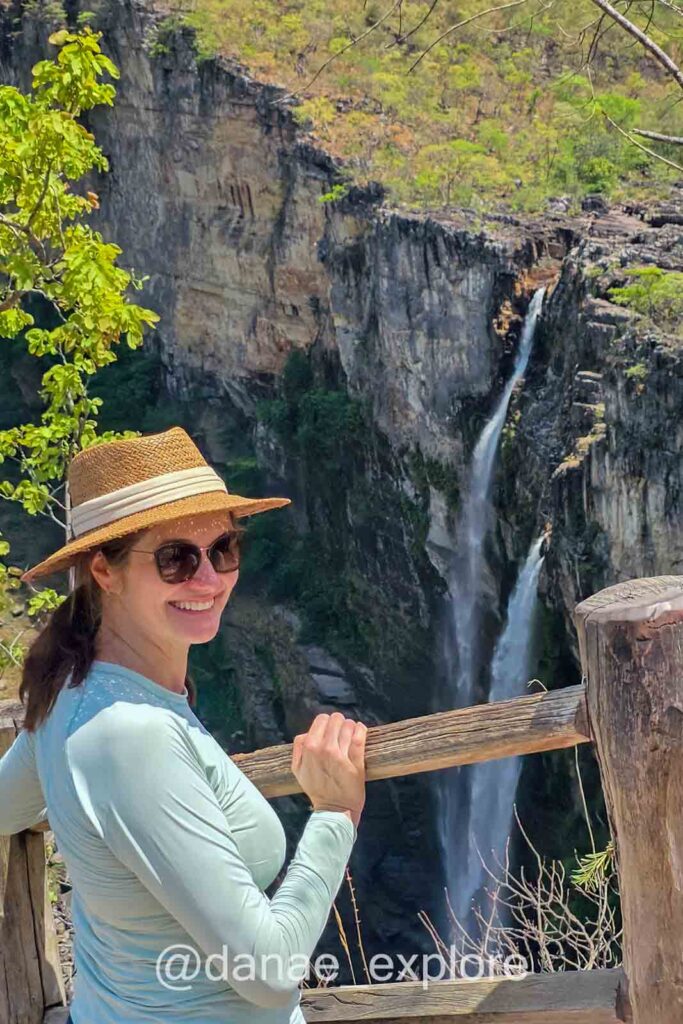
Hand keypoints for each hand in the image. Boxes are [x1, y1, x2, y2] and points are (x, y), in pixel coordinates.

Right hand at [291, 712, 366, 829]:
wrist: (333, 810)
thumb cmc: (317, 789)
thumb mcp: (298, 769)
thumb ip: (299, 748)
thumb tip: (306, 733)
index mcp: (309, 747)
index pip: (321, 719)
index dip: (328, 722)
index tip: (332, 730)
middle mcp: (324, 749)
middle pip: (336, 719)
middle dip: (340, 723)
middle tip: (342, 732)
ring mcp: (341, 755)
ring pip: (349, 726)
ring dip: (351, 727)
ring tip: (351, 734)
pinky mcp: (356, 762)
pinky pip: (360, 737)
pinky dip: (361, 730)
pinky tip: (360, 731)